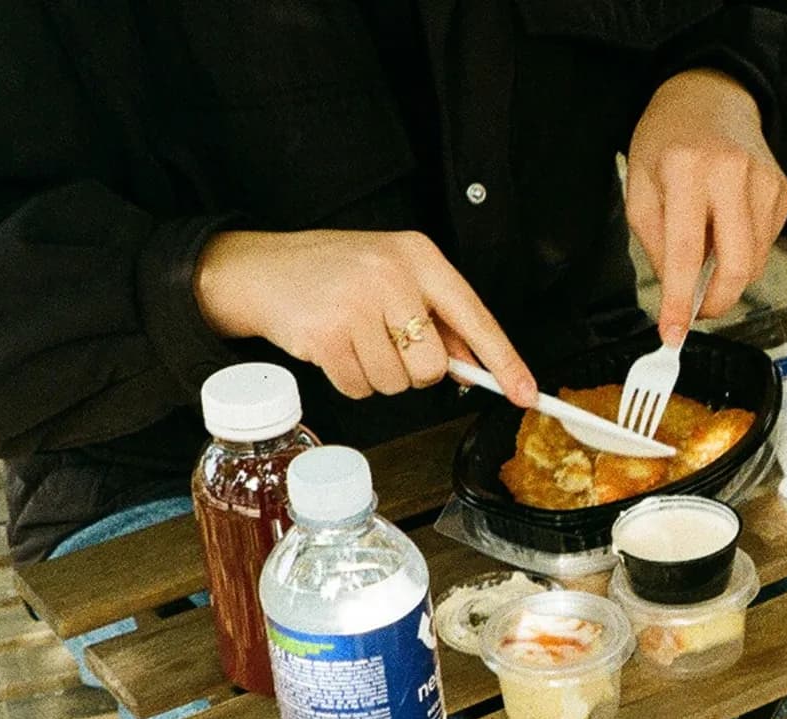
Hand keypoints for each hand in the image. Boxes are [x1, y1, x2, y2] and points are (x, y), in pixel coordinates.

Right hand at [193, 229, 535, 404]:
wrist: (261, 269)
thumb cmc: (334, 273)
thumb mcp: (392, 276)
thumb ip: (438, 318)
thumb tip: (476, 366)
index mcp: (418, 256)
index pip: (475, 317)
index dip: (504, 361)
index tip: (526, 393)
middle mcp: (391, 275)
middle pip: (433, 366)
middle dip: (413, 370)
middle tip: (385, 344)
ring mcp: (357, 304)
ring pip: (397, 383)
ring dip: (378, 375)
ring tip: (354, 340)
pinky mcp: (327, 335)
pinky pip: (361, 388)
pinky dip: (351, 380)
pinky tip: (335, 349)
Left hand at [626, 69, 786, 343]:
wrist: (712, 96)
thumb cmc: (666, 141)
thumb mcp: (640, 186)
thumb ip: (655, 242)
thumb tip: (680, 293)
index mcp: (686, 169)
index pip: (686, 251)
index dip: (680, 301)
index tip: (673, 336)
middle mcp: (732, 172)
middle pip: (737, 264)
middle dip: (718, 301)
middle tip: (698, 312)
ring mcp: (766, 180)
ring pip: (755, 260)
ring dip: (729, 274)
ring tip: (706, 248)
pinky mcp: (783, 190)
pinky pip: (767, 244)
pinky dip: (744, 252)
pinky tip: (727, 227)